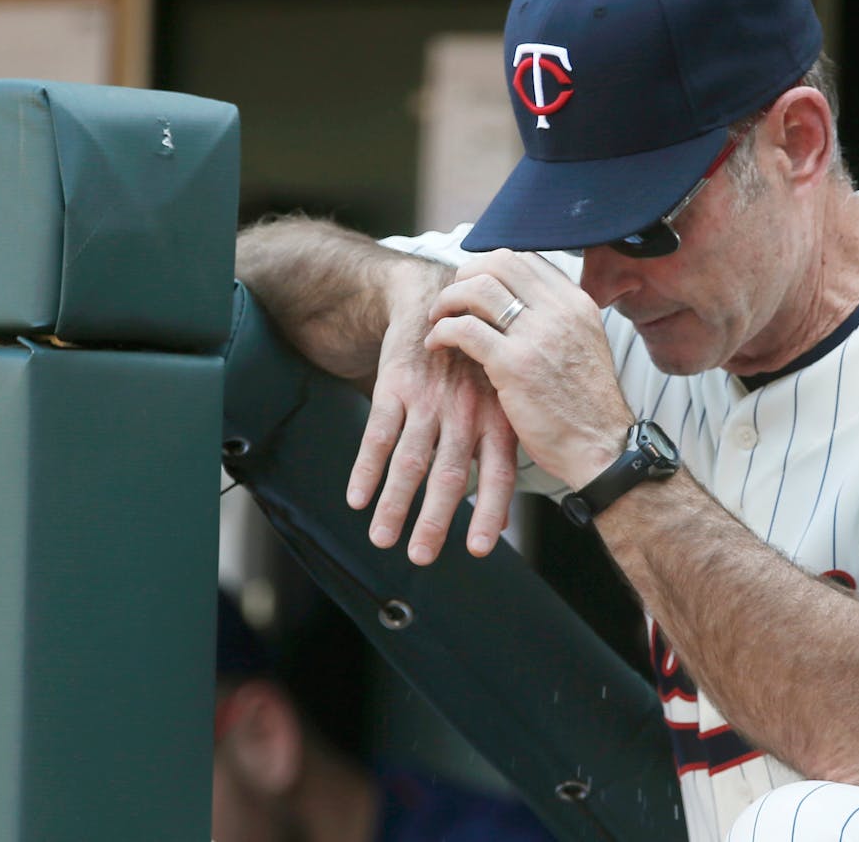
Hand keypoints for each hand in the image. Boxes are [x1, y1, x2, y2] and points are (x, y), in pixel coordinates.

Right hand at [347, 280, 517, 565]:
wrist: (438, 300)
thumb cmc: (475, 365)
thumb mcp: (501, 400)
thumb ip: (499, 455)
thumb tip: (499, 523)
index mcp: (497, 419)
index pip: (499, 473)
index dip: (490, 511)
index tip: (478, 549)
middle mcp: (465, 412)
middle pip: (450, 474)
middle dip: (434, 520)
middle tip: (420, 557)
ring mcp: (429, 400)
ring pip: (410, 460)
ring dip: (395, 503)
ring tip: (382, 539)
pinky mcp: (396, 386)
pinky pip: (378, 434)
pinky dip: (366, 470)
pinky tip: (357, 498)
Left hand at [424, 250, 632, 491]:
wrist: (601, 447)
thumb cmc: (586, 407)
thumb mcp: (583, 346)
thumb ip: (556, 320)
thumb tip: (520, 302)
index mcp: (576, 303)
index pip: (525, 259)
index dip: (491, 266)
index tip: (475, 285)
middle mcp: (559, 311)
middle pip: (499, 262)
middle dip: (465, 274)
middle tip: (452, 299)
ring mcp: (537, 335)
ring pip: (477, 289)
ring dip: (448, 299)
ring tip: (438, 319)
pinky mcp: (513, 364)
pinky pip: (463, 329)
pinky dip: (442, 331)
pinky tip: (437, 344)